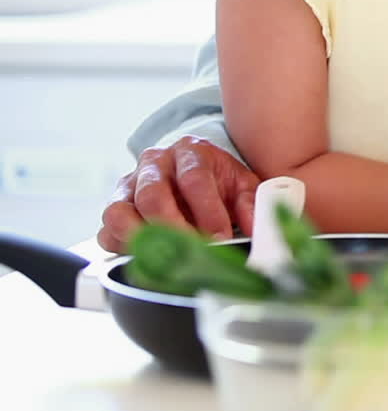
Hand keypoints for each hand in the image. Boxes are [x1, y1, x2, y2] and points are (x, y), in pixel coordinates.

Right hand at [98, 136, 259, 252]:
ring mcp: (129, 187)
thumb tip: (257, 230)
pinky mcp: (115, 210)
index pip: (194, 179)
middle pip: (152, 195)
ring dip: (141, 239)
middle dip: (173, 228)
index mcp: (189, 153)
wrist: (193, 172)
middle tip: (192, 251)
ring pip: (119, 212)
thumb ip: (252, 204)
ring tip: (164, 257)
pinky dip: (122, 248)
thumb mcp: (241, 185)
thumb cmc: (218, 181)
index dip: (208, 211)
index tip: (221, 237)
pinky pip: (106, 232)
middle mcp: (154, 165)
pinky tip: (146, 257)